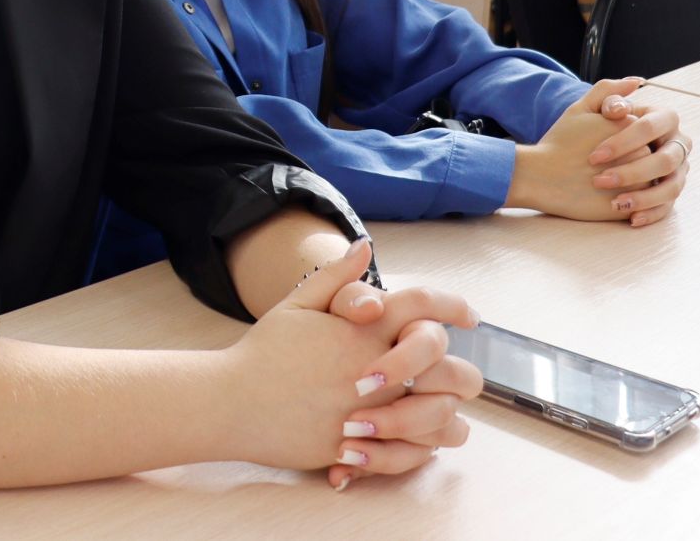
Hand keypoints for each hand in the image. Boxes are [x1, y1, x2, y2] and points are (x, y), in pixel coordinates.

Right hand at [219, 239, 480, 486]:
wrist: (231, 401)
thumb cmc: (263, 352)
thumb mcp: (296, 305)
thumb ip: (336, 277)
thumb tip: (366, 246)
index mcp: (362, 332)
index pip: (425, 308)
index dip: (453, 305)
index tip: (468, 314)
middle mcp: (374, 370)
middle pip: (450, 367)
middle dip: (462, 370)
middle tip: (458, 373)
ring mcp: (370, 413)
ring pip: (442, 417)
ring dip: (448, 413)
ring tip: (443, 409)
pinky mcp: (361, 449)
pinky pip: (414, 453)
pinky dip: (424, 447)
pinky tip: (420, 438)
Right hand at [507, 77, 652, 220]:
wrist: (541, 177)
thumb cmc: (559, 143)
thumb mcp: (579, 110)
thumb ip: (608, 91)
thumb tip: (636, 81)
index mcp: (632, 128)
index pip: (640, 136)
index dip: (616, 144)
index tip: (595, 148)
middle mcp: (641, 153)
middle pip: (645, 159)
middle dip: (627, 163)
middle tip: (597, 166)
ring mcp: (639, 181)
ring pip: (646, 183)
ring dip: (630, 183)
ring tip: (601, 182)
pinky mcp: (632, 205)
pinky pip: (640, 205)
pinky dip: (628, 202)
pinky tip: (605, 197)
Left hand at [587, 91, 692, 227]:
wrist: (587, 156)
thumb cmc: (593, 129)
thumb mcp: (592, 108)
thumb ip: (608, 93)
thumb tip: (634, 82)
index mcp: (663, 119)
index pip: (650, 127)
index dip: (623, 141)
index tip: (593, 156)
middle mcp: (677, 145)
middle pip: (665, 160)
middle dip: (632, 171)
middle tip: (600, 180)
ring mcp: (678, 171)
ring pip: (672, 187)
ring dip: (644, 197)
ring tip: (616, 203)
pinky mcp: (670, 193)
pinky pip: (668, 207)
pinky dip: (651, 213)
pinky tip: (630, 218)